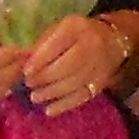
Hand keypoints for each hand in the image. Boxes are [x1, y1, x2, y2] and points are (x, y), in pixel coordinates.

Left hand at [19, 13, 137, 119]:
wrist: (113, 41)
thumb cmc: (77, 35)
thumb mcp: (59, 30)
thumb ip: (43, 44)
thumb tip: (25, 64)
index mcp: (76, 28)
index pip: (57, 44)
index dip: (40, 59)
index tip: (25, 71)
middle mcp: (91, 45)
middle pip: (68, 65)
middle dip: (45, 77)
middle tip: (29, 84)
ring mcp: (99, 65)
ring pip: (74, 83)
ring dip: (52, 92)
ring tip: (35, 97)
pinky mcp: (101, 83)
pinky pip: (82, 96)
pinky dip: (65, 105)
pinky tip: (50, 110)